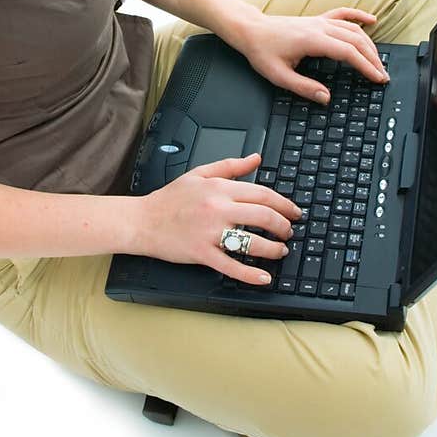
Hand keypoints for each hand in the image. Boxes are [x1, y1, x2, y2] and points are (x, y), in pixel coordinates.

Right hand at [138, 152, 299, 284]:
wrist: (142, 220)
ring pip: (251, 241)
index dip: (284, 203)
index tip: (293, 212)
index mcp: (219, 189)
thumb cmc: (170, 199)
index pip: (262, 193)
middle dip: (283, 226)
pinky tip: (263, 277)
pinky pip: (231, 265)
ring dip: (273, 248)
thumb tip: (256, 158)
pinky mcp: (202, 253)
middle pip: (263, 216)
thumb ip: (231, 166)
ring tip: (280, 250)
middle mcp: (218, 209)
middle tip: (290, 232)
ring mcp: (210, 232)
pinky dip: (250, 274)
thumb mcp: (200, 174)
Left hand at [231, 6, 387, 101]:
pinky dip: (359, 16)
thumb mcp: (279, 75)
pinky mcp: (317, 19)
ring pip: (353, 29)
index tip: (377, 78)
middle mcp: (320, 27)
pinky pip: (343, 14)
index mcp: (313, 40)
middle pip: (356, 41)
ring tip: (379, 61)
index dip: (366, 66)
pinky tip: (371, 20)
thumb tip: (325, 97)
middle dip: (373, 59)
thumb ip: (303, 87)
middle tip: (383, 76)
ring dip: (370, 44)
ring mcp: (320, 21)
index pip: (348, 52)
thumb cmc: (262, 51)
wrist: (251, 30)